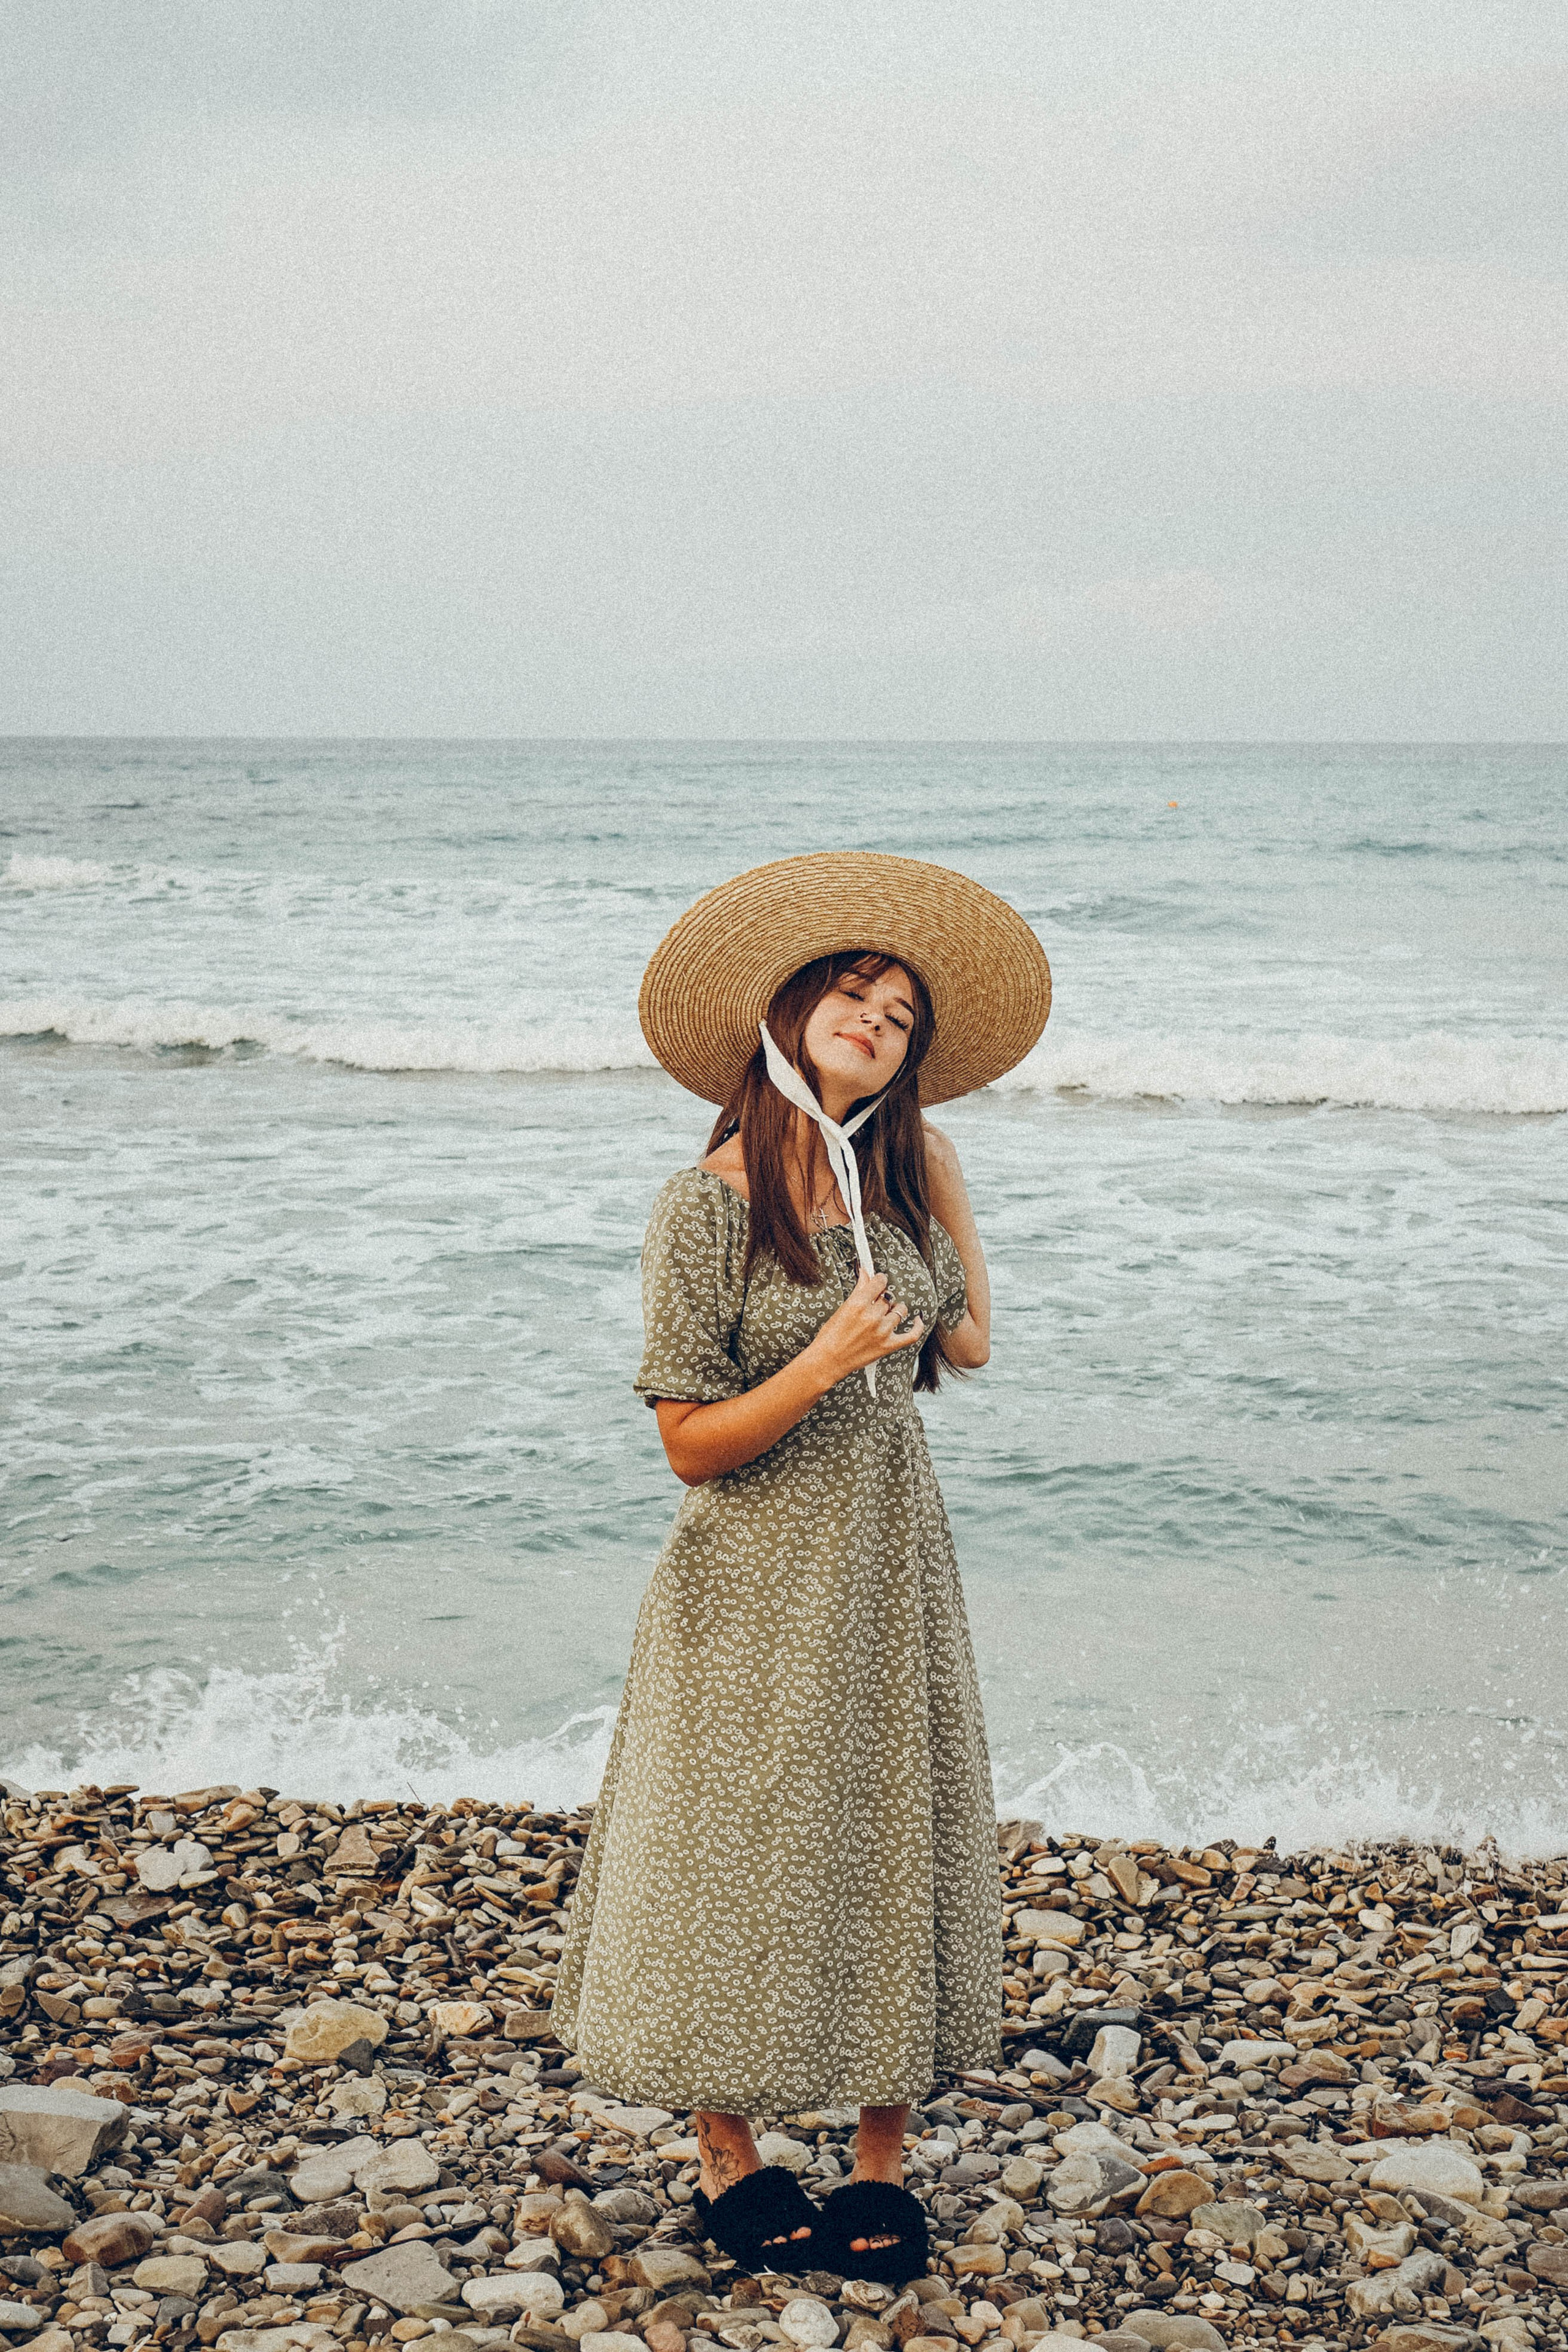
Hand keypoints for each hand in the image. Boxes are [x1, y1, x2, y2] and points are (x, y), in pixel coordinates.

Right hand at [809, 1267, 925, 1382]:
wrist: (828, 1360)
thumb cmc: (830, 1336)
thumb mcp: (843, 1308)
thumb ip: (858, 1290)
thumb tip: (866, 1273)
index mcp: (858, 1304)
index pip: (879, 1282)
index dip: (880, 1280)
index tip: (879, 1282)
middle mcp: (872, 1317)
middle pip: (888, 1298)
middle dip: (882, 1299)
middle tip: (874, 1304)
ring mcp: (882, 1331)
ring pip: (899, 1311)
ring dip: (894, 1310)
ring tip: (885, 1314)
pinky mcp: (888, 1346)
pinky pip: (912, 1335)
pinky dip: (917, 1326)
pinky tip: (916, 1320)